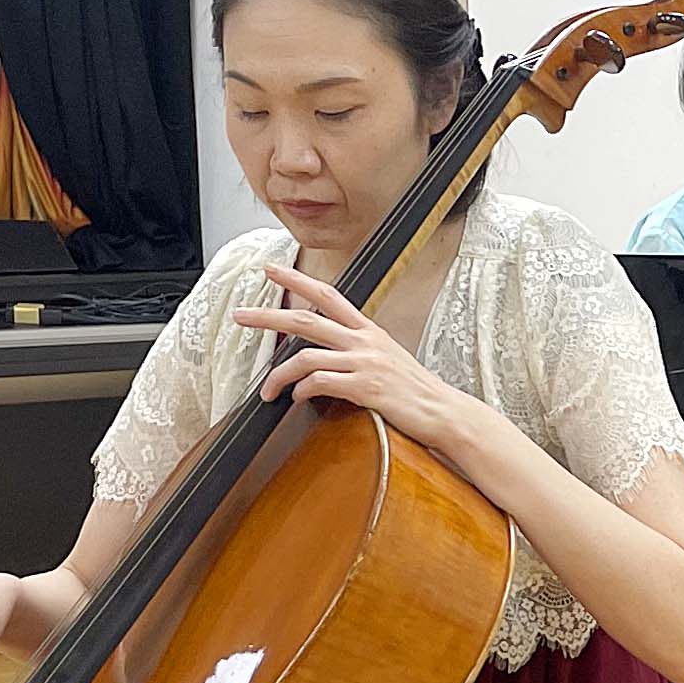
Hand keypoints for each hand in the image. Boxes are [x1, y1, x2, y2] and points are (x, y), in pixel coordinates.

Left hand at [232, 263, 468, 447]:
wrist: (444, 412)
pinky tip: (298, 398)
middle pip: (306, 319)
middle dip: (267, 316)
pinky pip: (320, 383)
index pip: (328, 295)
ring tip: (267, 391)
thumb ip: (359, 353)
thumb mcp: (388, 361)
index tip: (271, 270)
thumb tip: (329, 356)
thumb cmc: (415, 392)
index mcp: (369, 331)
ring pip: (306, 357)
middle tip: (239, 316)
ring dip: (279, 375)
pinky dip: (302, 390)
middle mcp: (365, 341)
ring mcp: (365, 363)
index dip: (297, 281)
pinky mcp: (366, 387)